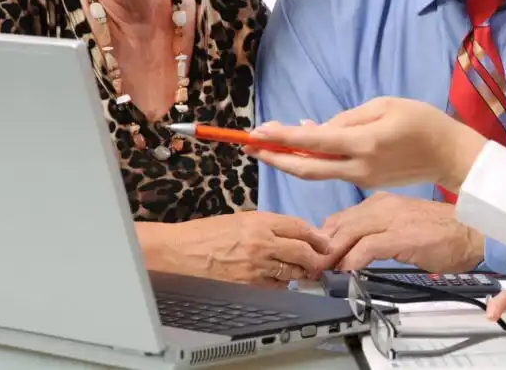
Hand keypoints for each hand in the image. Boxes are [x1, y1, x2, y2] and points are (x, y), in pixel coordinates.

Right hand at [138, 212, 328, 287]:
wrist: (180, 253)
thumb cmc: (206, 234)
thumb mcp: (241, 219)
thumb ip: (269, 225)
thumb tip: (295, 233)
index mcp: (260, 222)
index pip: (300, 227)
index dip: (317, 236)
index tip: (325, 242)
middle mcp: (262, 243)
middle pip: (303, 251)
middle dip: (316, 257)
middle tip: (320, 260)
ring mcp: (256, 267)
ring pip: (292, 272)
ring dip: (299, 272)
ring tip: (300, 270)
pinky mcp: (249, 285)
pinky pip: (275, 287)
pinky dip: (281, 284)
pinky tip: (277, 280)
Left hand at [246, 97, 488, 191]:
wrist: (449, 154)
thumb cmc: (422, 121)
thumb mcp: (384, 106)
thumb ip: (348, 118)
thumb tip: (317, 129)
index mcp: (364, 143)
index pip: (312, 142)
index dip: (281, 137)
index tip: (257, 131)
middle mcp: (358, 166)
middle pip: (305, 169)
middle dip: (274, 158)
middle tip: (248, 146)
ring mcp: (361, 179)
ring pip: (317, 172)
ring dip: (291, 159)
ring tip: (268, 143)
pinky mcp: (366, 182)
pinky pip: (333, 170)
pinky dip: (314, 159)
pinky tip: (303, 147)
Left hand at [318, 193, 483, 272]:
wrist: (471, 233)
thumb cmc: (440, 234)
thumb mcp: (401, 229)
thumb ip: (377, 235)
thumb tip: (351, 255)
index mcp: (381, 203)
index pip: (340, 219)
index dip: (323, 240)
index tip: (315, 259)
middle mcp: (381, 206)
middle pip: (338, 225)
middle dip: (320, 250)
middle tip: (310, 271)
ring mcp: (391, 219)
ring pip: (347, 234)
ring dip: (331, 257)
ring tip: (320, 275)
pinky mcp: (401, 235)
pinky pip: (367, 247)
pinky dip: (351, 261)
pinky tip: (345, 274)